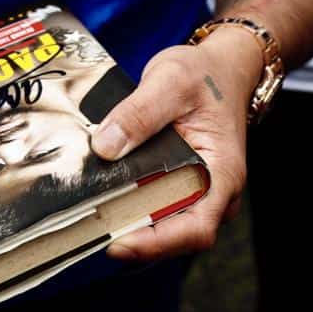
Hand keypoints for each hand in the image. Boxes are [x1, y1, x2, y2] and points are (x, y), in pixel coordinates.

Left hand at [93, 25, 260, 260]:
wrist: (220, 68)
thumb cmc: (205, 74)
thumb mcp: (170, 80)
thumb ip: (138, 113)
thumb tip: (105, 147)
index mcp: (223, 172)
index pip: (196, 228)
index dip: (158, 243)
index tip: (118, 243)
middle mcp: (216, 192)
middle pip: (177, 237)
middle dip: (135, 241)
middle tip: (89, 232)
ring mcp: (200, 193)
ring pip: (165, 229)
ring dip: (130, 228)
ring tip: (89, 222)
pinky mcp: (182, 187)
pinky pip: (159, 210)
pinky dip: (131, 212)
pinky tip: (102, 204)